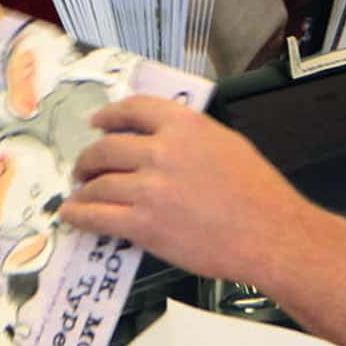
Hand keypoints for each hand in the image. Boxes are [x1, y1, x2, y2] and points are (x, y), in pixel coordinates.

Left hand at [69, 97, 345, 345]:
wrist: (272, 235)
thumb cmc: (260, 196)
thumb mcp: (226, 144)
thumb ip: (190, 136)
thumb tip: (163, 139)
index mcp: (185, 125)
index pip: (133, 109)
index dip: (109, 115)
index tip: (98, 121)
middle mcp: (162, 151)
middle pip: (107, 147)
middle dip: (89, 158)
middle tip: (84, 166)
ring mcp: (150, 188)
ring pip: (99, 183)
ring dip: (83, 189)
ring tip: (79, 194)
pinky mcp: (145, 224)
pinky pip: (99, 215)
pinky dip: (80, 215)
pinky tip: (74, 215)